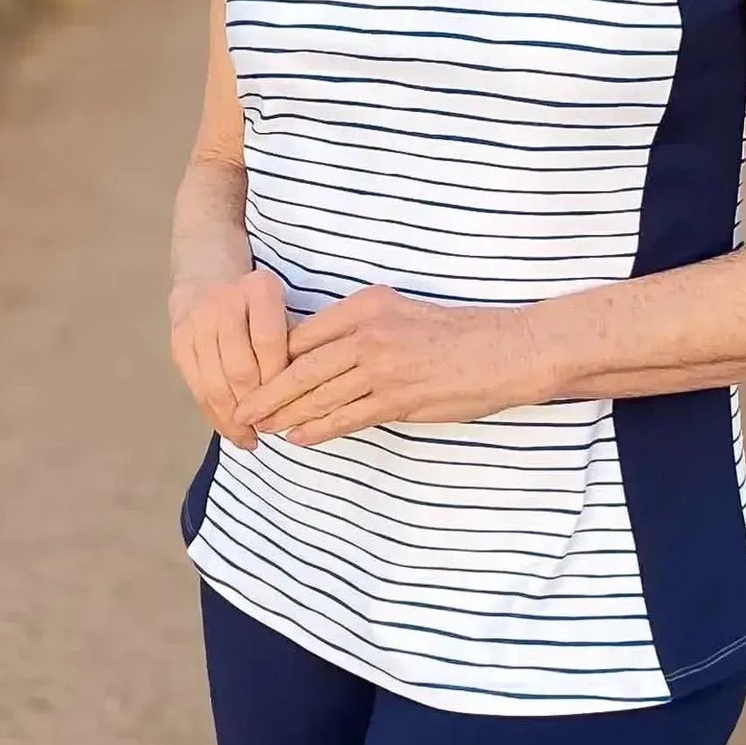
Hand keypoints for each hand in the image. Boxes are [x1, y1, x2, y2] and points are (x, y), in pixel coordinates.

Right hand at [169, 268, 289, 450]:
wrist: (208, 271)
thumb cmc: (257, 298)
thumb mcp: (283, 305)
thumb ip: (293, 343)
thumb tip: (299, 397)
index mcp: (259, 288)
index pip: (269, 343)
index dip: (278, 381)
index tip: (288, 407)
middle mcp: (224, 302)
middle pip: (240, 368)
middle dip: (255, 407)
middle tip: (270, 432)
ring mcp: (196, 321)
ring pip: (215, 383)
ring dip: (232, 419)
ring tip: (248, 440)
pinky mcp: (178, 341)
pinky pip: (195, 386)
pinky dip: (212, 414)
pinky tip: (228, 430)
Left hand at [231, 285, 549, 445]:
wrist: (504, 351)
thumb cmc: (455, 335)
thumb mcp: (402, 315)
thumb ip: (362, 330)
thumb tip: (319, 354)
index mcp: (367, 306)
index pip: (305, 334)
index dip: (274, 359)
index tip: (252, 374)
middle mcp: (369, 332)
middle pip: (302, 367)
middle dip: (267, 392)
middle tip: (241, 409)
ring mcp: (382, 367)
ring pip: (319, 396)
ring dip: (287, 416)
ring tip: (263, 428)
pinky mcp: (397, 399)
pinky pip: (346, 418)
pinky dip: (318, 430)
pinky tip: (299, 438)